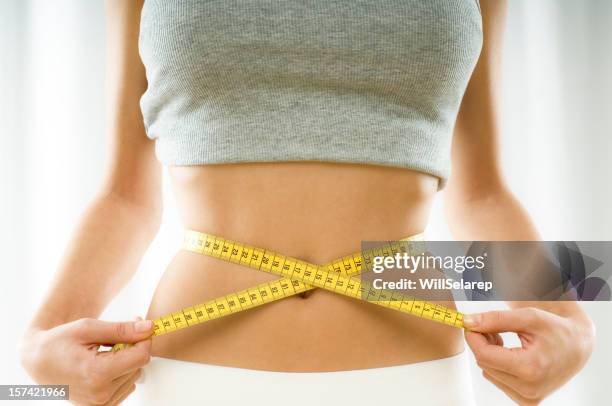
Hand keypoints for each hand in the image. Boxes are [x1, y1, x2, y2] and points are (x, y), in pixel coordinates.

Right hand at [20, 317, 154, 405]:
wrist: (37, 361)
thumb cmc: (59, 342)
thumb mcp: (88, 328)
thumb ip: (121, 330)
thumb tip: (149, 328)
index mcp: (96, 373)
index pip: (141, 356)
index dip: (144, 338)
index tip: (138, 324)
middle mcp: (99, 394)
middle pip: (139, 366)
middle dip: (133, 348)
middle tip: (116, 337)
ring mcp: (98, 404)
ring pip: (134, 377)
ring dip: (127, 362)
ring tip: (105, 353)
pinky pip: (125, 388)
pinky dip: (121, 374)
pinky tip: (104, 366)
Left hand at [463, 307, 594, 404]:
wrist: (576, 346)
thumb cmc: (555, 329)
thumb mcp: (528, 317)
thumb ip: (495, 319)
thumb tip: (468, 322)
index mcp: (530, 369)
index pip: (484, 354)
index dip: (473, 336)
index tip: (471, 322)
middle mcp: (529, 389)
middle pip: (484, 362)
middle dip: (482, 342)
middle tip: (493, 327)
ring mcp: (528, 398)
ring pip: (488, 371)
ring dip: (489, 353)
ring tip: (504, 341)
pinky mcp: (526, 400)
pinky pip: (497, 379)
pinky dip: (497, 365)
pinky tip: (509, 354)